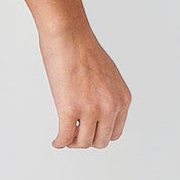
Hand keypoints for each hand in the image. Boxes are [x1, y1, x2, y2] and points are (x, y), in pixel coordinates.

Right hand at [37, 23, 130, 148]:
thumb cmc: (83, 49)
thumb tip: (97, 112)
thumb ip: (107, 95)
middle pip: (101, 140)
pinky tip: (56, 140)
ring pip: (83, 142)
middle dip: (87, 140)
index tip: (89, 131)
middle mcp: (110, 106)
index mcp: (122, 99)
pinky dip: (60, 142)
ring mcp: (91, 109)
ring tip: (65, 136)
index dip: (100, 134)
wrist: (69, 36)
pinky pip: (65, 137)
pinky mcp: (70, 109)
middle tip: (75, 134)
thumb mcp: (108, 76)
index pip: (115, 131)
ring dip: (73, 142)